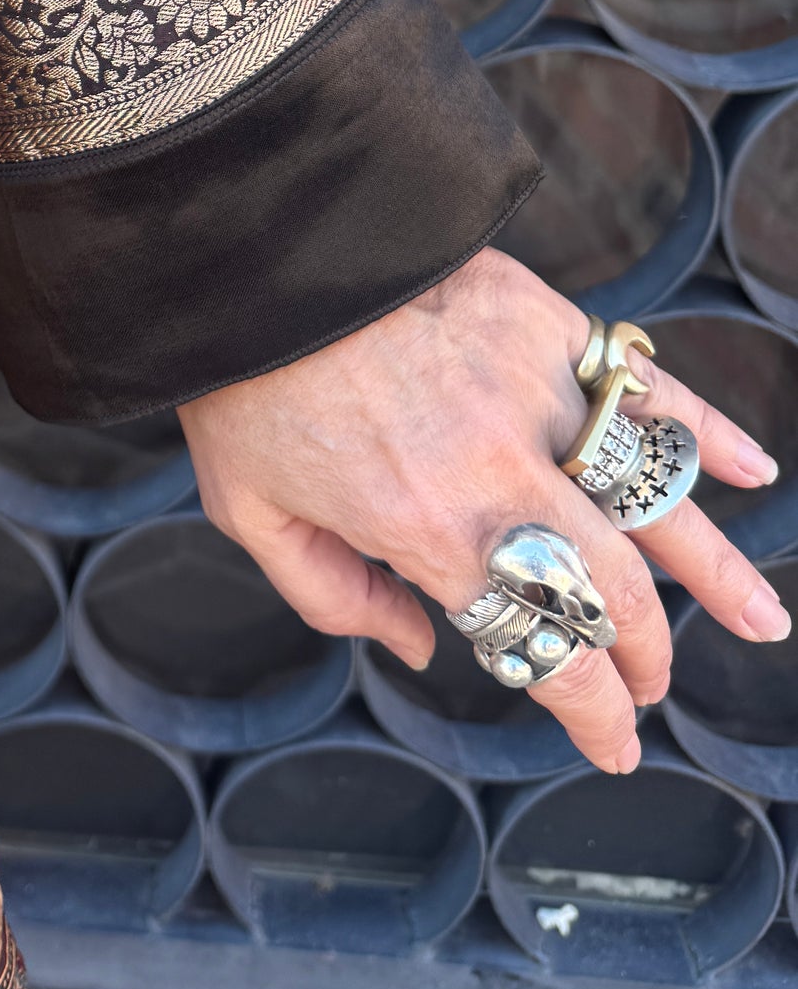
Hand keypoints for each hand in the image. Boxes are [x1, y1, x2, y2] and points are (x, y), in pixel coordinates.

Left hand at [176, 248, 786, 773]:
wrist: (257, 244)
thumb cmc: (243, 380)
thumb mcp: (251, 510)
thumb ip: (332, 594)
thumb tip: (419, 644)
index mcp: (429, 531)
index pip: (542, 646)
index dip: (589, 711)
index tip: (614, 744)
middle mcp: (500, 471)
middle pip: (610, 587)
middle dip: (645, 652)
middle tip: (656, 684)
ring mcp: (535, 390)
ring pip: (650, 496)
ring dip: (714, 567)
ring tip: (762, 622)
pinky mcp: (545, 321)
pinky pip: (646, 384)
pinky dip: (704, 430)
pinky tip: (751, 470)